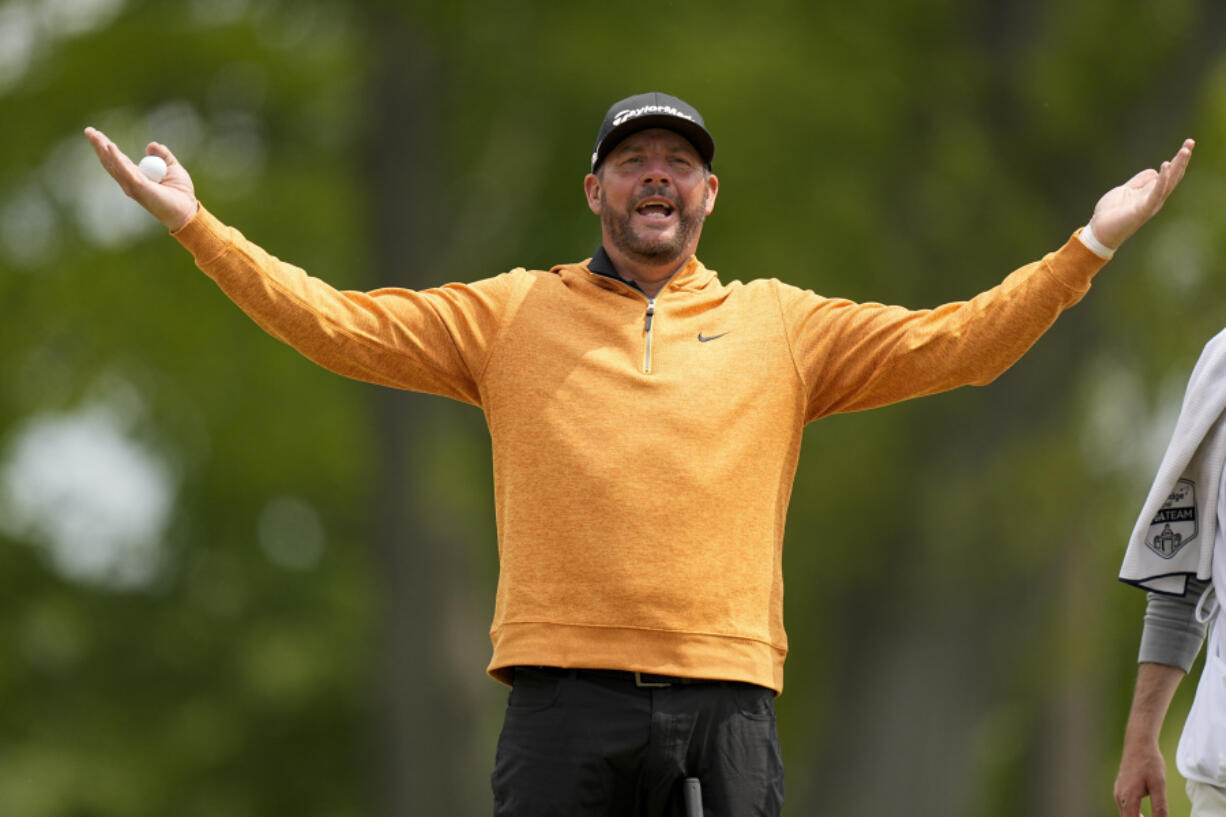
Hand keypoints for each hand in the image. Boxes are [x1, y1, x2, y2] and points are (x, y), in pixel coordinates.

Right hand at [83, 126, 198, 231]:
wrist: (188, 208)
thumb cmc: (181, 193)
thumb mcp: (173, 168)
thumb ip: (163, 155)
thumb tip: (150, 145)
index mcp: (136, 176)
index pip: (118, 159)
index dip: (107, 146)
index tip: (98, 134)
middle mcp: (130, 181)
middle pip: (110, 160)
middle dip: (99, 145)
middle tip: (89, 130)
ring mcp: (132, 184)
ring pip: (113, 163)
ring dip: (103, 148)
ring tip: (94, 135)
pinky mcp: (138, 186)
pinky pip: (125, 169)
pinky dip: (117, 157)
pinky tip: (110, 147)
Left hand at [1088, 138, 1193, 249]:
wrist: (1099, 231)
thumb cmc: (1111, 213)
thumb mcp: (1126, 190)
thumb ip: (1140, 181)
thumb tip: (1155, 171)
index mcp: (1151, 193)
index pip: (1169, 174)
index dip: (1177, 160)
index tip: (1187, 144)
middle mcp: (1155, 198)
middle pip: (1173, 176)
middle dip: (1182, 160)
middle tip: (1190, 143)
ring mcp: (1150, 204)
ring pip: (1168, 183)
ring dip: (1177, 166)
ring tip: (1184, 151)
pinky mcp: (1142, 210)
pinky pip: (1155, 193)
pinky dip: (1161, 180)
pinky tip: (1166, 166)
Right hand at [1114, 741, 1168, 816]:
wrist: (1138, 744)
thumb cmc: (1149, 762)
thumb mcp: (1159, 785)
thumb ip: (1160, 807)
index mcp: (1128, 797)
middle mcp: (1119, 796)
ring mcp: (1117, 791)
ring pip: (1123, 813)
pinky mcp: (1119, 787)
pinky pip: (1123, 806)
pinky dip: (1131, 813)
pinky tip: (1141, 813)